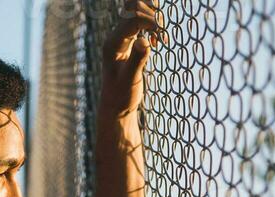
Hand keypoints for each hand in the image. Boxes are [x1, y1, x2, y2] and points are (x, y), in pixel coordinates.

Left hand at [99, 0, 165, 119]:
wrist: (116, 108)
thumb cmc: (121, 97)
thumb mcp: (131, 80)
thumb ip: (137, 60)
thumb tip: (144, 42)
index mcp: (112, 44)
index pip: (133, 19)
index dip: (150, 23)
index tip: (162, 39)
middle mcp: (115, 38)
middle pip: (133, 9)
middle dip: (151, 15)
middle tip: (161, 34)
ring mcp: (121, 39)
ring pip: (137, 13)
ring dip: (153, 18)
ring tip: (161, 36)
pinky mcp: (129, 43)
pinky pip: (141, 22)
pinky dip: (152, 25)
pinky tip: (157, 42)